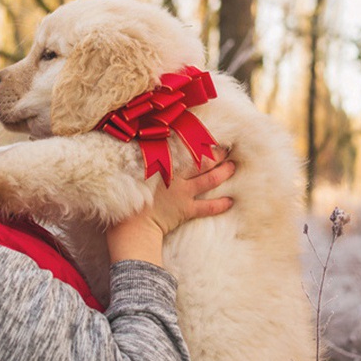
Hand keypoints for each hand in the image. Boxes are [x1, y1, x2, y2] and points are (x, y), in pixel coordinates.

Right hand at [106, 148, 234, 266]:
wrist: (132, 226)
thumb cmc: (128, 197)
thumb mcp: (132, 172)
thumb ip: (145, 160)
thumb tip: (149, 148)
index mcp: (163, 163)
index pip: (184, 147)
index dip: (198, 139)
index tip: (207, 133)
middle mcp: (176, 175)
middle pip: (202, 160)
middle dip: (216, 153)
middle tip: (226, 148)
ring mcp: (183, 192)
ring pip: (210, 179)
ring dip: (223, 172)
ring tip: (233, 166)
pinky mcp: (186, 210)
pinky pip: (208, 207)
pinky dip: (220, 204)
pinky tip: (230, 201)